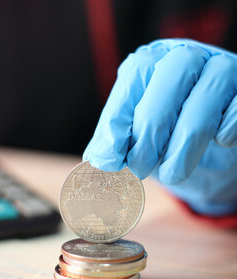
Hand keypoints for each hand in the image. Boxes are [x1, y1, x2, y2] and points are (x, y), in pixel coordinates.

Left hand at [83, 39, 236, 215]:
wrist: (208, 157)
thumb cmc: (168, 142)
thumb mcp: (138, 141)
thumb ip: (117, 142)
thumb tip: (99, 157)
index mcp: (156, 61)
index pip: (136, 74)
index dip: (120, 116)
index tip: (110, 157)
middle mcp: (188, 58)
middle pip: (170, 79)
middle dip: (150, 131)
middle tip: (140, 169)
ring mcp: (221, 72)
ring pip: (204, 98)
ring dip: (183, 145)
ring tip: (172, 175)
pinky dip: (226, 131)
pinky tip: (218, 144)